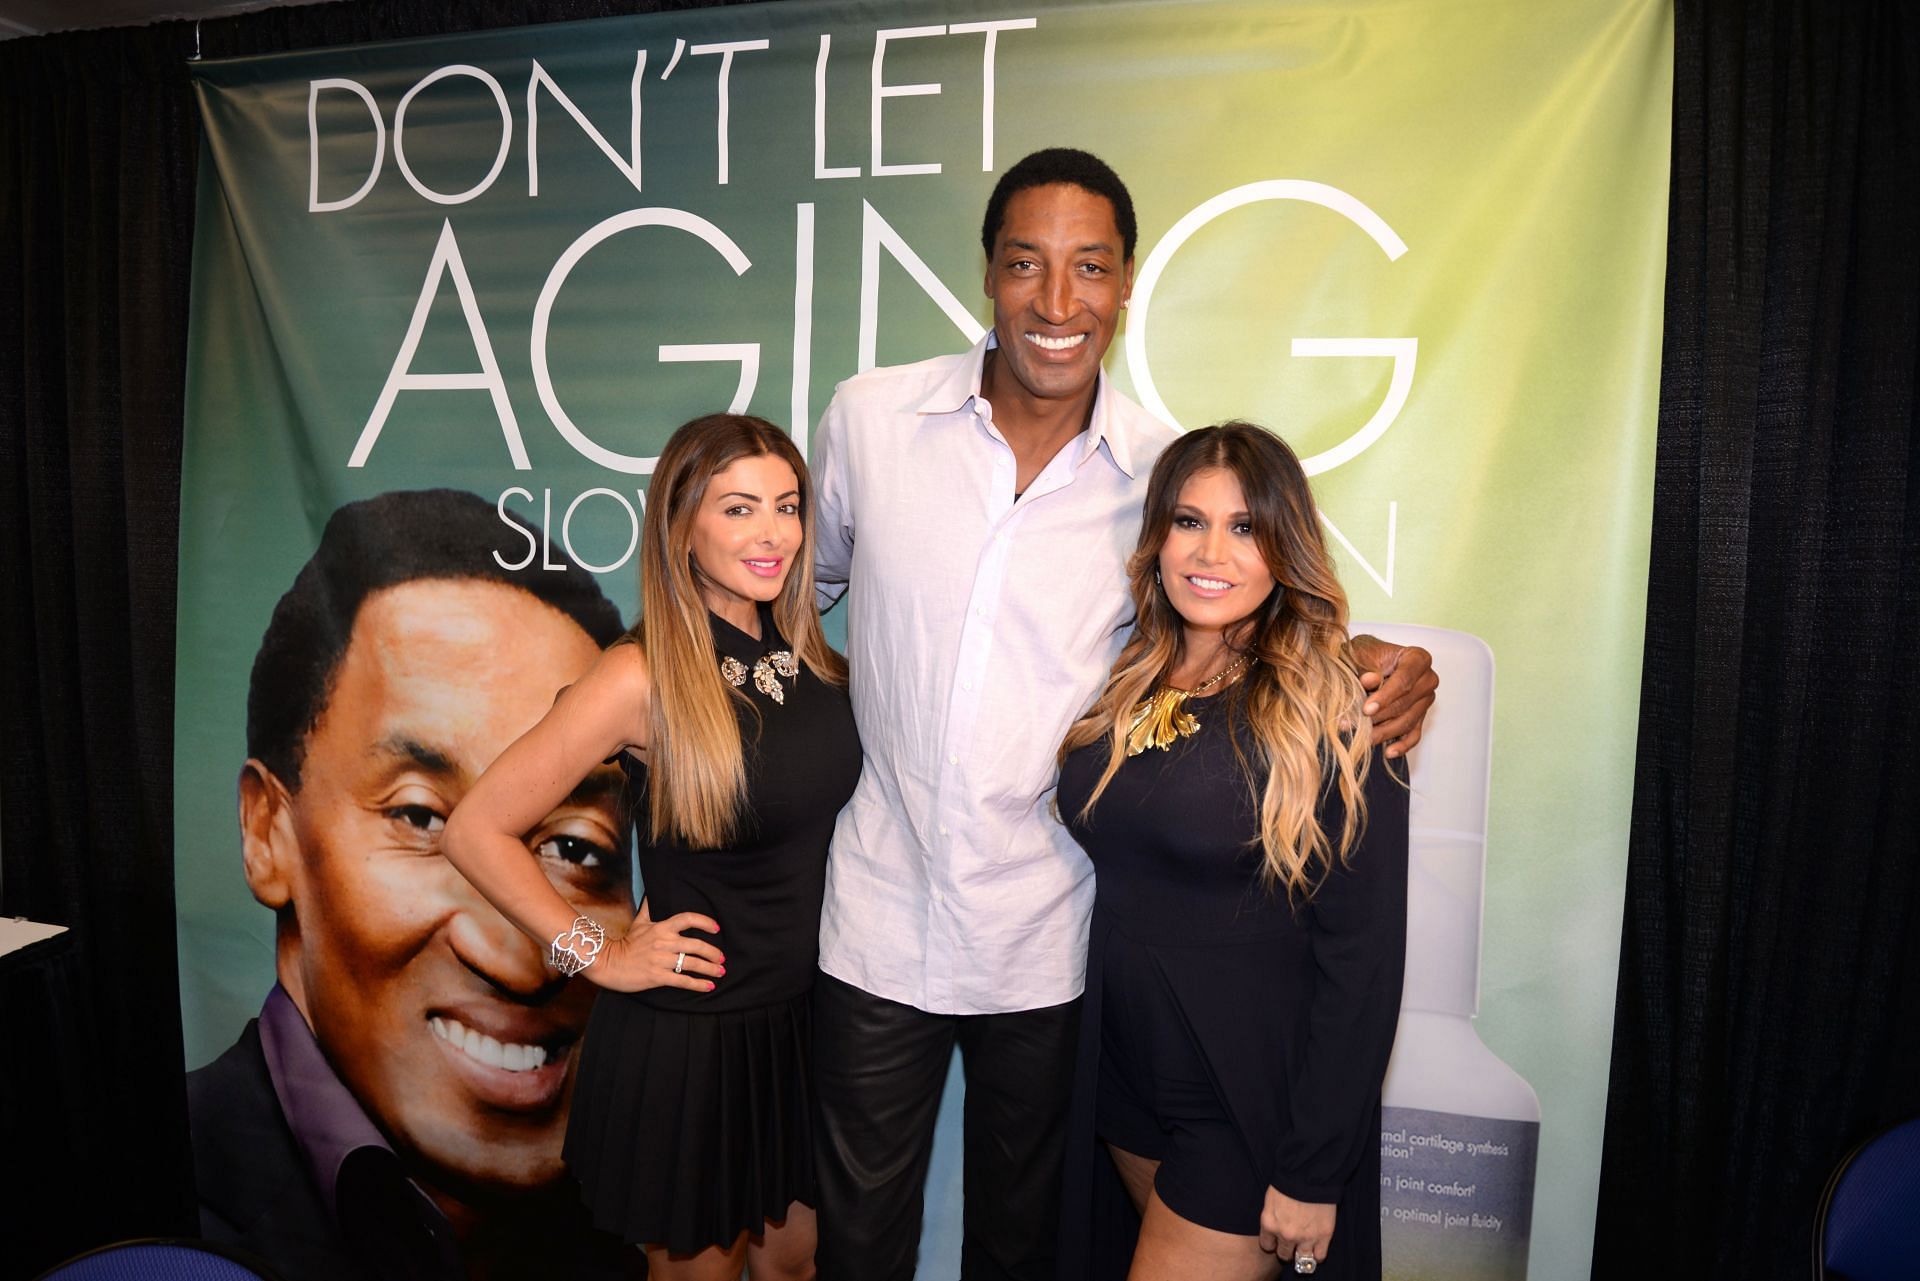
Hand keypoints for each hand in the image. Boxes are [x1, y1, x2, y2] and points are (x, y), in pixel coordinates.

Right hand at [584, 897, 724, 993]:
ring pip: (692, 963)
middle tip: (722, 958)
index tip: (716, 928)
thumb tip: (653, 892)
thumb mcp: (639, 922)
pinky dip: (698, 984)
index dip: (705, 922)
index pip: (688, 919)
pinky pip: (682, 980)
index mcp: (661, 928)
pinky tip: (708, 986)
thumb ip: (649, 908)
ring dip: (710, 969)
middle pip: (696, 945)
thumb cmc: (626, 943)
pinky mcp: (657, 976)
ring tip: (720, 972)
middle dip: (713, 953)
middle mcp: (664, 942)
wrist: (608, 963)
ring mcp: (661, 960)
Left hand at [1258, 1187, 1334, 1269]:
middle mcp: (1285, 1235)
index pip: (1267, 1245)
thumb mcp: (1271, 1199)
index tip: (1277, 1239)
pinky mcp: (1323, 1236)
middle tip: (1292, 1241)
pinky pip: (1320, 1256)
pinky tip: (1317, 1248)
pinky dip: (1318, 1254)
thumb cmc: (1288, 1180)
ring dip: (1302, 1253)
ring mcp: (1305, 1238)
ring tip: (1305, 1245)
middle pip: (1284, 1254)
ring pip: (1301, 1259)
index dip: (1273, 1242)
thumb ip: (1272, 1216)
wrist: (1310, 1174)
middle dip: (1287, 1248)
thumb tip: (1275, 1226)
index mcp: (1269, 1224)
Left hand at [1350, 636, 1437, 758]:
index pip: (1405, 679)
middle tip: (1353, 726)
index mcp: (1418, 659)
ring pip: (1407, 721)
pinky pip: (1414, 734)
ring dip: (1383, 732)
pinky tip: (1388, 752)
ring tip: (1362, 739)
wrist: (1368, 660)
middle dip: (1378, 717)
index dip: (1386, 696)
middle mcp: (1427, 679)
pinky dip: (1402, 745)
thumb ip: (1367, 667)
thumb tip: (1370, 680)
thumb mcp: (1362, 655)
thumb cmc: (1366, 655)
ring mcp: (1426, 700)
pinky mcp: (1420, 717)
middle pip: (1405, 704)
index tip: (1366, 709)